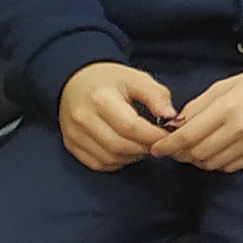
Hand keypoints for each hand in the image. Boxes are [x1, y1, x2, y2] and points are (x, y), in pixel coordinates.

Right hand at [60, 61, 178, 170]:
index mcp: (100, 98)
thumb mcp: (136, 78)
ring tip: (143, 145)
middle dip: (144, 148)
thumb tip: (171, 117)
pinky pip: (97, 164)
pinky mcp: (70, 145)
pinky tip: (126, 151)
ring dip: (132, 157)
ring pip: (109, 158)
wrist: (75, 81)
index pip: (130, 127)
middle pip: (119, 146)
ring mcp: (74, 134)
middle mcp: (83, 118)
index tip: (167, 135)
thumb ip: (156, 96)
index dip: (153, 136)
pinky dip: (116, 162)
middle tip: (157, 142)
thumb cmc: (110, 79)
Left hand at [158, 67, 242, 171]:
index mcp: (227, 108)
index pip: (189, 135)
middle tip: (175, 148)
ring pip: (211, 163)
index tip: (157, 149)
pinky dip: (216, 163)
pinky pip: (229, 167)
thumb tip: (173, 127)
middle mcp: (239, 129)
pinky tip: (214, 153)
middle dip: (181, 153)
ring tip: (195, 150)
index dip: (168, 145)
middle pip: (198, 153)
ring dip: (198, 160)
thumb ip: (196, 107)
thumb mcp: (222, 87)